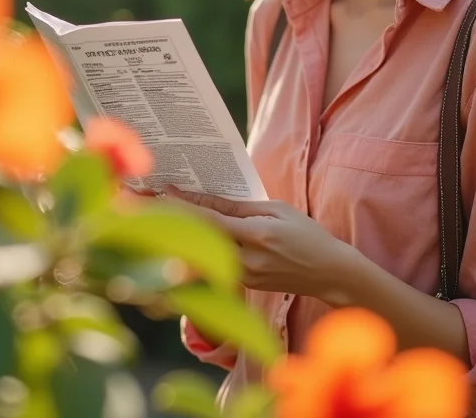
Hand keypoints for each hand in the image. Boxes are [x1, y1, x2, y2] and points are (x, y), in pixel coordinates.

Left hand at [163, 187, 346, 296]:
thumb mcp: (277, 210)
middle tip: (146, 203)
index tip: (165, 191)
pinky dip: (196, 249)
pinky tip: (183, 235)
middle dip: (172, 221)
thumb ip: (240, 208)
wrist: (329, 272)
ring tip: (157, 216)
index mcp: (257, 237)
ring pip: (202, 254)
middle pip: (199, 240)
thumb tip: (207, 200)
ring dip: (180, 236)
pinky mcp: (243, 285)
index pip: (211, 220)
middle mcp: (246, 261)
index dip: (185, 205)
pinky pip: (214, 264)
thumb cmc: (306, 234)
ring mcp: (243, 277)